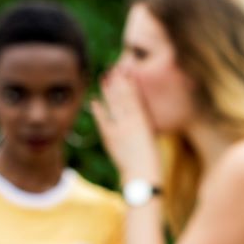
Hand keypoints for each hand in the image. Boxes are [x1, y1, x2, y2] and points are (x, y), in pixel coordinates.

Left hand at [89, 69, 161, 186]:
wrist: (142, 176)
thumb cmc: (148, 160)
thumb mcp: (149, 137)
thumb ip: (143, 122)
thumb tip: (137, 111)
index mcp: (144, 121)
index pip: (136, 97)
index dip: (130, 83)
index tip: (126, 71)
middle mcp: (133, 122)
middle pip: (124, 97)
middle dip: (119, 82)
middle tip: (113, 67)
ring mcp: (122, 129)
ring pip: (115, 105)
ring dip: (109, 91)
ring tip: (104, 77)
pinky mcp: (112, 138)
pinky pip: (104, 120)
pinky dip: (98, 110)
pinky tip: (94, 101)